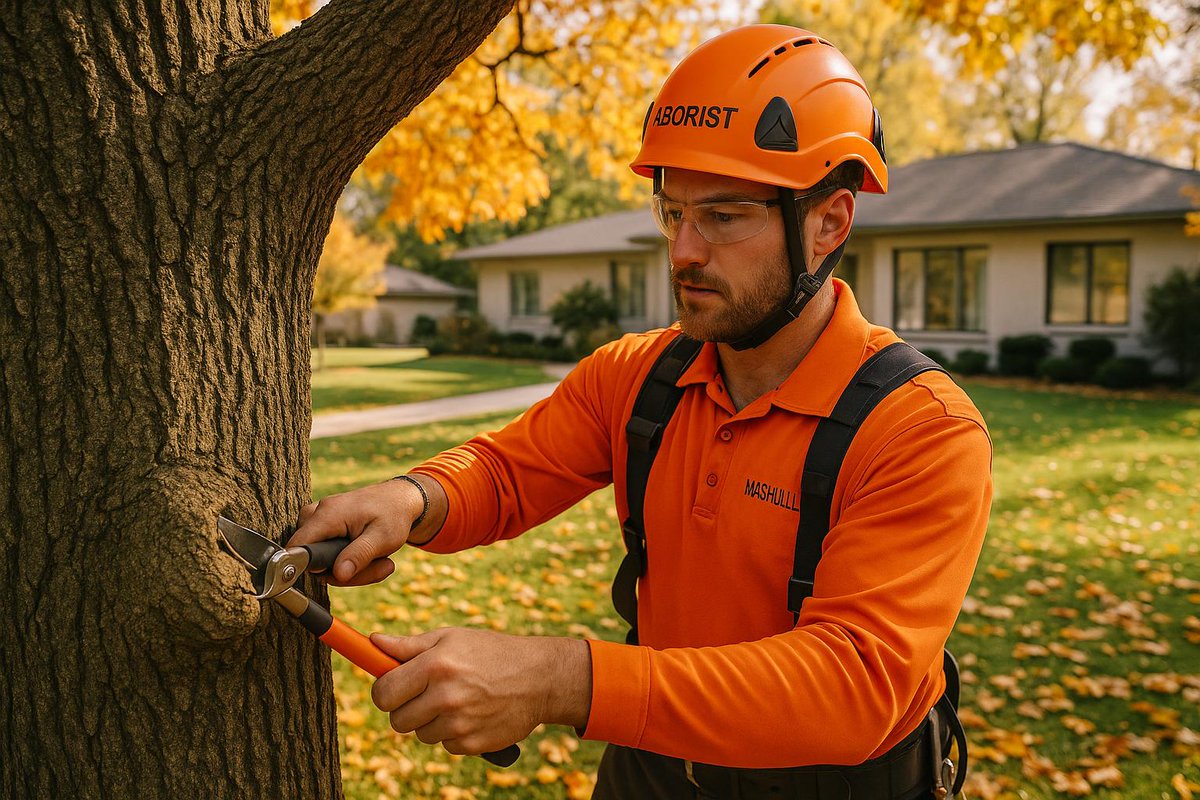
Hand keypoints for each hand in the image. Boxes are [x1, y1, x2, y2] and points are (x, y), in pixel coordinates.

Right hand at [290, 479, 425, 584]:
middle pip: (312, 561)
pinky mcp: (323, 529)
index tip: (337, 574)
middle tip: (379, 567)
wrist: (399, 500)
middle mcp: (316, 515)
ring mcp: (318, 521)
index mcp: (328, 515)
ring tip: (380, 561)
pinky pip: (327, 556)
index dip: (309, 568)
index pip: (298, 548)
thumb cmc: (393, 515)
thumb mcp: (383, 538)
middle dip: (345, 573)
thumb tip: (338, 575)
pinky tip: (370, 557)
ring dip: (352, 570)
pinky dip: (348, 562)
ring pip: (321, 562)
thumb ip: (360, 555)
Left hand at [370, 629, 591, 755]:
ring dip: (432, 721)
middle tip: (425, 694)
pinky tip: (473, 713)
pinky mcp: (472, 744)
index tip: (391, 688)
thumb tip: (373, 642)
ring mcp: (459, 723)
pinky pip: (445, 745)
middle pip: (397, 720)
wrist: (539, 678)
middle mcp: (445, 696)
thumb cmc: (491, 652)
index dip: (384, 691)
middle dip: (406, 708)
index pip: (383, 692)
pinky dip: (454, 733)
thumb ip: (409, 645)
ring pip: (421, 734)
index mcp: (435, 665)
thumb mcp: (451, 638)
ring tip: (457, 700)